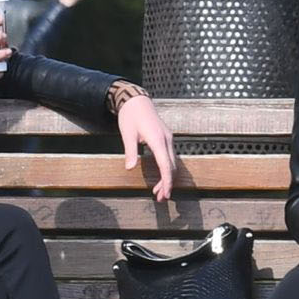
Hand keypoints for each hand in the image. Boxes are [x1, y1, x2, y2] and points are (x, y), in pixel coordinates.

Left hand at [117, 89, 178, 204]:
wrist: (136, 99)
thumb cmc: (130, 115)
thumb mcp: (127, 133)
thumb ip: (130, 151)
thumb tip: (129, 168)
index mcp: (157, 139)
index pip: (166, 164)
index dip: (166, 181)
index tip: (165, 193)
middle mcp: (166, 139)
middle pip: (171, 167)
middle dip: (167, 184)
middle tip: (161, 198)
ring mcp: (168, 138)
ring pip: (172, 163)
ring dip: (167, 178)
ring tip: (159, 192)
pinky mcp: (165, 138)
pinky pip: (169, 157)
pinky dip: (166, 169)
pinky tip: (160, 177)